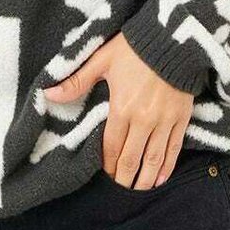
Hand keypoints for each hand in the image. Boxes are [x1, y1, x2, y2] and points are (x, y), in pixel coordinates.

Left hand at [43, 32, 194, 190]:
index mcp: (121, 108)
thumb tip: (48, 93)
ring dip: (145, 179)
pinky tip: (161, 177)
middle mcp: (143, 120)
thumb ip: (76, 81)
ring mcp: (164, 121)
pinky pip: (173, 148)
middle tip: (120, 190)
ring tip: (139, 190)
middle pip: (131, 159)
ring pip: (153, 159)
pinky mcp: (181, 118)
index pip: (111, 147)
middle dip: (124, 178)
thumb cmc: (134, 48)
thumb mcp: (102, 60)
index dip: (107, 165)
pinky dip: (167, 166)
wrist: (173, 38)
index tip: (105, 175)